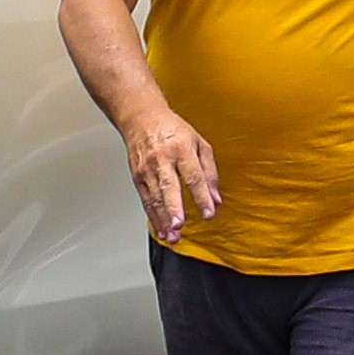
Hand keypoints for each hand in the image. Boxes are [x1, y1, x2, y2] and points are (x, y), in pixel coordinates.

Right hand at [120, 112, 224, 239]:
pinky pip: (146, 200)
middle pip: (169, 186)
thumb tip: (216, 198)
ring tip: (172, 236)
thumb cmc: (172, 130)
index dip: (202, 196)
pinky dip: (153, 217)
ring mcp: (147, 169)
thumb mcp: (199, 143)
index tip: (209, 212)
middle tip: (179, 225)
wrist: (141, 118)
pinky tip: (161, 230)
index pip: (193, 176)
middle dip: (173, 207)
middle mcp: (162, 159)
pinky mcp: (137, 177)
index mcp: (181, 149)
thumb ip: (210, 171)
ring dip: (163, 219)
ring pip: (155, 197)